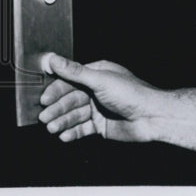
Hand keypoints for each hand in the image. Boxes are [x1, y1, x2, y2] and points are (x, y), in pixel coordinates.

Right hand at [38, 53, 163, 142]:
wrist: (152, 117)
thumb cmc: (132, 94)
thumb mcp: (101, 80)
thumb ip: (75, 72)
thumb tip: (53, 59)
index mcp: (98, 74)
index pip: (70, 81)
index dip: (56, 90)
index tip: (43, 99)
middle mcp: (97, 90)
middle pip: (70, 99)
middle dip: (57, 109)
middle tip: (45, 117)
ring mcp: (99, 108)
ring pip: (74, 115)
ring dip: (62, 122)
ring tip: (52, 128)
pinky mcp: (101, 125)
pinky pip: (82, 129)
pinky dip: (72, 132)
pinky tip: (64, 136)